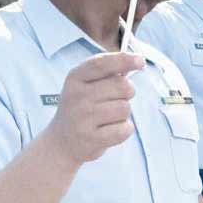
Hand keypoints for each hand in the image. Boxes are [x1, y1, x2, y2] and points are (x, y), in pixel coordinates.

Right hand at [44, 52, 143, 166]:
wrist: (61, 142)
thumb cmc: (82, 109)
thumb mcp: (85, 85)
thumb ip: (106, 73)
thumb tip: (136, 61)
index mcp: (75, 78)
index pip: (102, 64)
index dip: (124, 60)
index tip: (140, 60)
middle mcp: (77, 96)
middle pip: (123, 86)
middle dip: (127, 93)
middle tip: (115, 100)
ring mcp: (83, 118)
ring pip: (125, 108)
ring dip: (123, 114)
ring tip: (108, 118)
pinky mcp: (91, 139)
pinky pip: (125, 129)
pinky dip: (124, 130)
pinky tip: (109, 131)